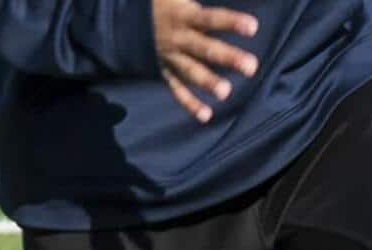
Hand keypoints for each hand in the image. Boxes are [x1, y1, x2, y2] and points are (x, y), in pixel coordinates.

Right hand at [152, 0, 259, 121]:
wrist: (118, 15)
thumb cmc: (155, 0)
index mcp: (182, 13)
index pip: (210, 18)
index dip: (231, 21)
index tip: (253, 26)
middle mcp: (177, 37)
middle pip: (205, 48)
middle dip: (227, 57)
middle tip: (251, 67)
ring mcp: (169, 56)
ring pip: (190, 70)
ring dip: (207, 82)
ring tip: (226, 93)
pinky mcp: (162, 70)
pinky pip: (175, 88)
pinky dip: (189, 103)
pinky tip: (206, 116)